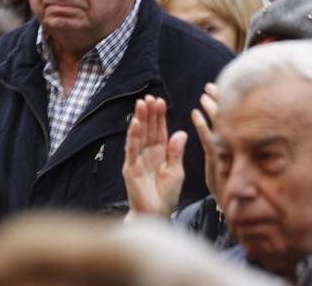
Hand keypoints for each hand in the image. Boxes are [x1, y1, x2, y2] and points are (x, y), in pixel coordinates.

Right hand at [122, 94, 185, 214]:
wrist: (156, 215)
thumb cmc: (166, 196)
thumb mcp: (176, 172)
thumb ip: (176, 153)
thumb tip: (180, 132)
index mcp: (160, 153)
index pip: (159, 131)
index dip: (159, 117)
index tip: (160, 101)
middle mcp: (148, 153)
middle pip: (148, 129)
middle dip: (149, 113)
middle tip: (150, 97)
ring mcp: (137, 159)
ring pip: (139, 135)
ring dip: (140, 119)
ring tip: (141, 103)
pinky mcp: (131, 168)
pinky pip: (132, 149)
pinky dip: (133, 136)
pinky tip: (135, 123)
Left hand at [192, 84, 225, 208]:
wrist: (236, 209)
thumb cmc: (234, 188)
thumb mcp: (232, 166)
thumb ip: (232, 148)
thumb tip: (235, 133)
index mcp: (231, 146)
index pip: (225, 121)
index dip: (219, 106)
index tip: (215, 90)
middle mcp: (229, 147)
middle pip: (223, 120)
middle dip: (217, 103)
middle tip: (211, 86)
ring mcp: (223, 153)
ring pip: (217, 127)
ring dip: (210, 110)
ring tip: (204, 95)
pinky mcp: (216, 161)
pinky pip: (208, 140)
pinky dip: (202, 126)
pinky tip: (195, 113)